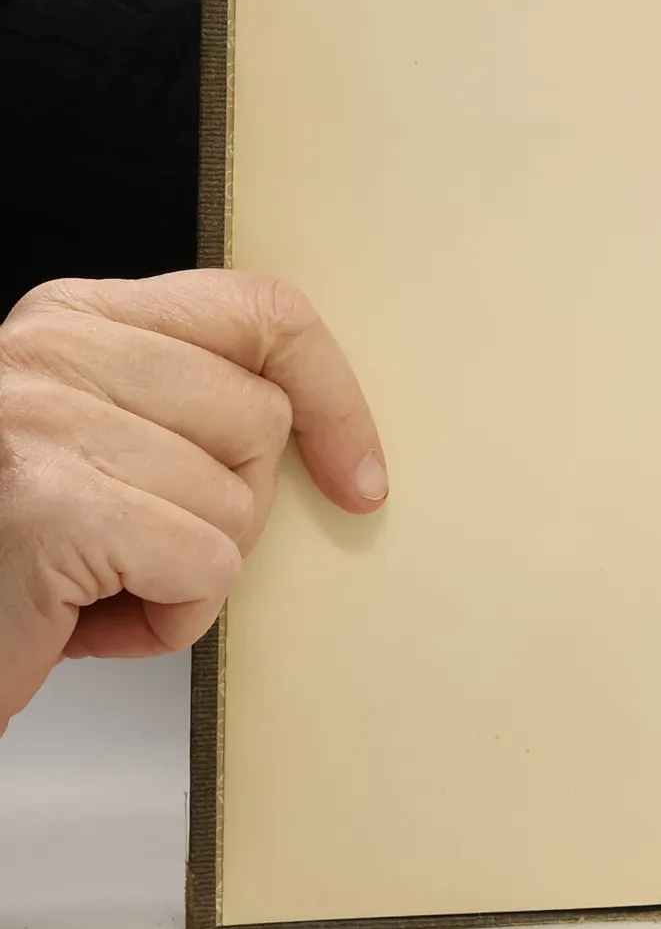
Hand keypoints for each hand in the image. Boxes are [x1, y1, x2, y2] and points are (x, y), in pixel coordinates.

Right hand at [0, 272, 385, 733]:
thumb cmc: (22, 557)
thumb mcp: (105, 446)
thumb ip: (191, 405)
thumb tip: (334, 431)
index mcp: (77, 317)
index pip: (262, 312)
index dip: (333, 397)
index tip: (358, 473)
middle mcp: (54, 350)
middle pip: (262, 419)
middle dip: (231, 507)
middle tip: (141, 543)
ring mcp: (46, 420)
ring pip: (238, 501)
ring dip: (192, 572)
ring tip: (102, 581)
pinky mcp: (53, 506)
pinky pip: (207, 565)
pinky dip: (169, 616)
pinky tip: (90, 614)